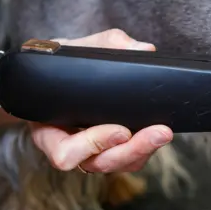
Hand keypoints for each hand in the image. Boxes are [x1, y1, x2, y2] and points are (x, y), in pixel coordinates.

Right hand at [30, 29, 172, 172]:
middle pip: (99, 164)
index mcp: (48, 131)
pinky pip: (128, 159)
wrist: (58, 73)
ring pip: (117, 165)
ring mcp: (90, 152)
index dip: (92, 146)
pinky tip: (157, 133)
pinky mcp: (110, 149)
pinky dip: (144, 149)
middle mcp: (68, 147)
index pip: (64, 154)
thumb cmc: (59, 65)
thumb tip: (145, 50)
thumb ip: (107, 44)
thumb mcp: (73, 49)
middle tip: (157, 133)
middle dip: (131, 150)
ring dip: (142, 152)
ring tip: (162, 133)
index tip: (120, 129)